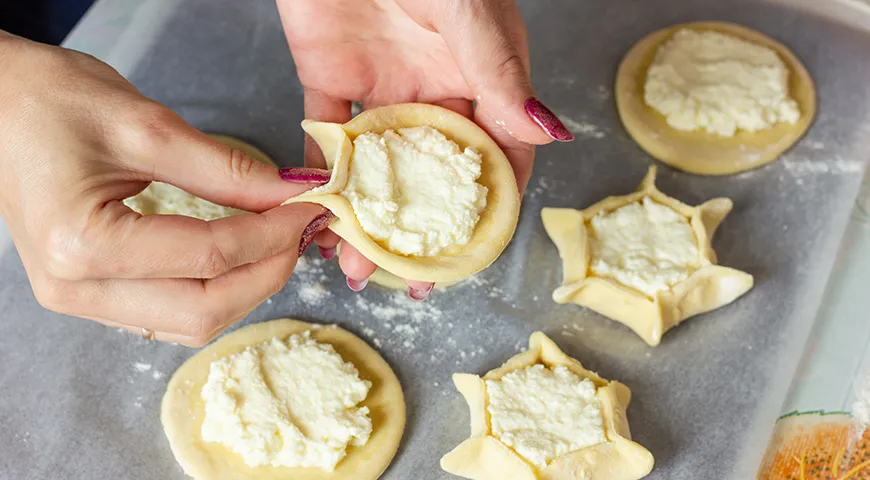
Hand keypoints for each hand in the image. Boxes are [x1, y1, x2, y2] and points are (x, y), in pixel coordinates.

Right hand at [0, 36, 332, 346]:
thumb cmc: (49, 100)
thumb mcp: (146, 125)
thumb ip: (226, 169)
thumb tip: (291, 194)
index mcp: (82, 244)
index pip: (210, 256)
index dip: (274, 234)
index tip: (311, 208)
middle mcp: (75, 288)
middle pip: (204, 310)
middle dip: (267, 272)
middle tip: (302, 230)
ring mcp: (77, 299)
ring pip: (189, 323)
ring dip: (244, 288)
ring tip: (278, 243)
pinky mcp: (87, 293)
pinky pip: (167, 316)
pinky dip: (214, 292)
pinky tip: (239, 258)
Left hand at [277, 0, 572, 298]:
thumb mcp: (470, 13)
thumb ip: (501, 73)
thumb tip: (550, 131)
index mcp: (483, 82)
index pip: (497, 159)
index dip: (487, 212)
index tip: (469, 256)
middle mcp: (436, 96)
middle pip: (434, 179)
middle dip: (422, 233)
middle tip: (409, 280)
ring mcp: (383, 93)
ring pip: (380, 172)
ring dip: (367, 220)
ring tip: (354, 267)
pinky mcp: (331, 83)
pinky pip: (327, 142)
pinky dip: (321, 181)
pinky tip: (316, 221)